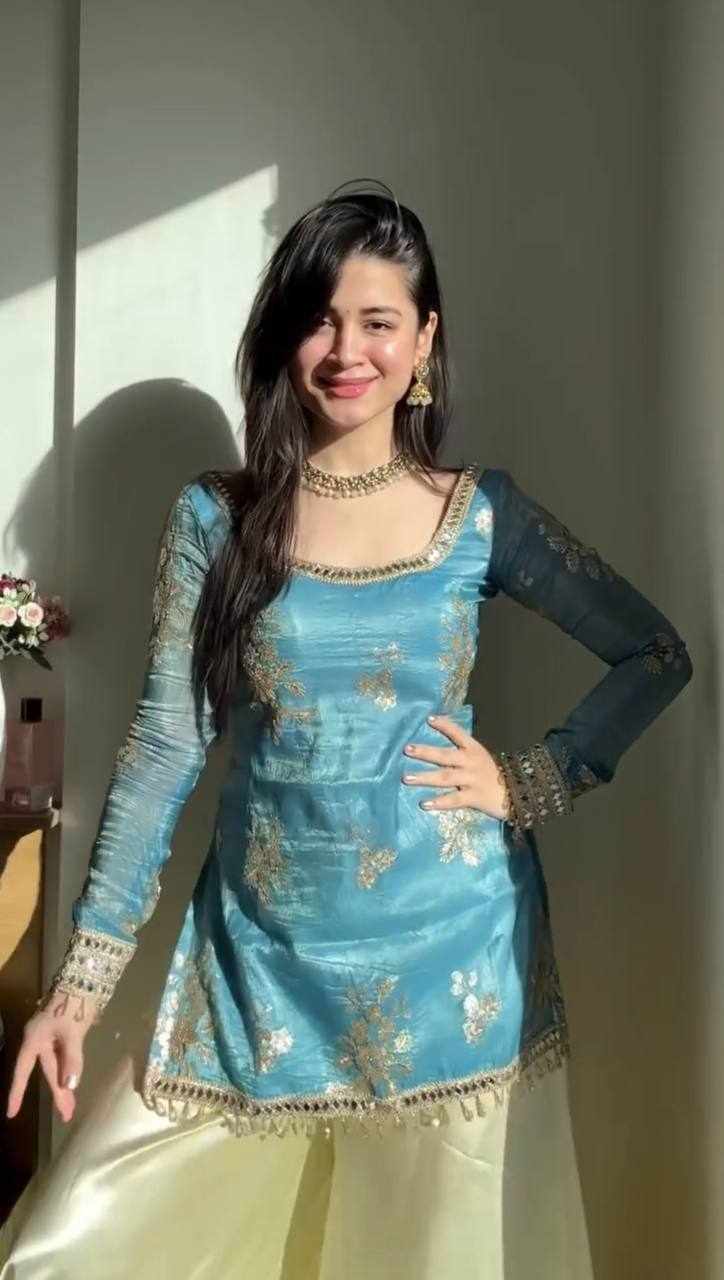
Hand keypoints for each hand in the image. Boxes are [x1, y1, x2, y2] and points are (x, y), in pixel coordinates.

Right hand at [6, 989, 98, 1124]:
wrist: (85, 979)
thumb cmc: (73, 1005)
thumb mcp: (73, 1033)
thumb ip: (72, 1060)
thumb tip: (70, 1086)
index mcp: (34, 1039)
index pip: (23, 1072)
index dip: (17, 1093)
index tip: (11, 1113)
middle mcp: (39, 1039)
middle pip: (46, 1071)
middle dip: (57, 1094)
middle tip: (66, 1115)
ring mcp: (52, 1036)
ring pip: (57, 1066)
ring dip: (65, 1085)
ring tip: (71, 1107)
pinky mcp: (64, 1033)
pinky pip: (64, 1057)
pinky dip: (69, 1071)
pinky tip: (73, 1084)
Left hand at [401, 714, 508, 818]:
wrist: (518, 794)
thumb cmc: (493, 774)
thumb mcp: (481, 757)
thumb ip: (463, 752)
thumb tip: (439, 746)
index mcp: (474, 749)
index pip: (458, 734)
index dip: (445, 725)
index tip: (429, 719)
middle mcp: (471, 762)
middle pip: (445, 756)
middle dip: (425, 752)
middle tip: (407, 749)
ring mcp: (472, 780)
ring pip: (445, 777)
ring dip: (424, 777)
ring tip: (406, 778)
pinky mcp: (474, 797)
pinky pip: (454, 799)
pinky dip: (439, 802)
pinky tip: (424, 803)